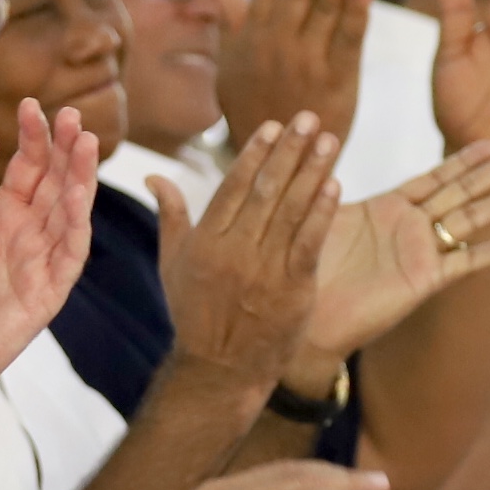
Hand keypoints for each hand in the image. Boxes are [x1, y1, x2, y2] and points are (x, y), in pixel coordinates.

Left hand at [0, 100, 97, 401]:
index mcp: (4, 214)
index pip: (28, 167)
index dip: (34, 137)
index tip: (32, 105)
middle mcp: (30, 232)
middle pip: (56, 181)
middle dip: (65, 148)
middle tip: (70, 114)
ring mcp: (43, 259)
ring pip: (70, 211)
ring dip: (80, 177)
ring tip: (84, 142)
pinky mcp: (50, 290)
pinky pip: (70, 253)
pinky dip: (75, 224)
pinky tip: (74, 195)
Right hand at [158, 115, 336, 391]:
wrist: (219, 370)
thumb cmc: (195, 315)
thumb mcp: (173, 264)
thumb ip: (170, 216)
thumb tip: (154, 176)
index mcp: (206, 241)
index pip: (234, 186)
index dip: (256, 153)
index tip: (275, 126)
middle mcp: (234, 251)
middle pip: (265, 190)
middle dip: (289, 151)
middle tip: (308, 119)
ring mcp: (264, 271)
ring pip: (290, 211)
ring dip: (312, 172)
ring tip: (328, 141)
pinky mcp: (292, 290)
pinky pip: (309, 243)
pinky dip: (321, 213)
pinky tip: (334, 184)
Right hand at [213, 0, 371, 143]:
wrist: (280, 166)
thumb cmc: (255, 111)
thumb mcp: (231, 69)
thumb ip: (232, 23)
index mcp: (254, 39)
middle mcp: (279, 48)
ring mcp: (309, 65)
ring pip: (322, 11)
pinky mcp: (339, 83)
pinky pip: (347, 43)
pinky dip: (355, 16)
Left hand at [300, 142, 489, 360]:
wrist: (305, 317)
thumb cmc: (305, 269)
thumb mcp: (319, 215)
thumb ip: (329, 182)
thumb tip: (321, 141)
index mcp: (389, 208)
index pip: (435, 176)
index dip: (464, 159)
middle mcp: (411, 227)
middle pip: (462, 191)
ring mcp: (421, 253)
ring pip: (471, 220)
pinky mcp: (425, 280)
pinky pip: (467, 262)